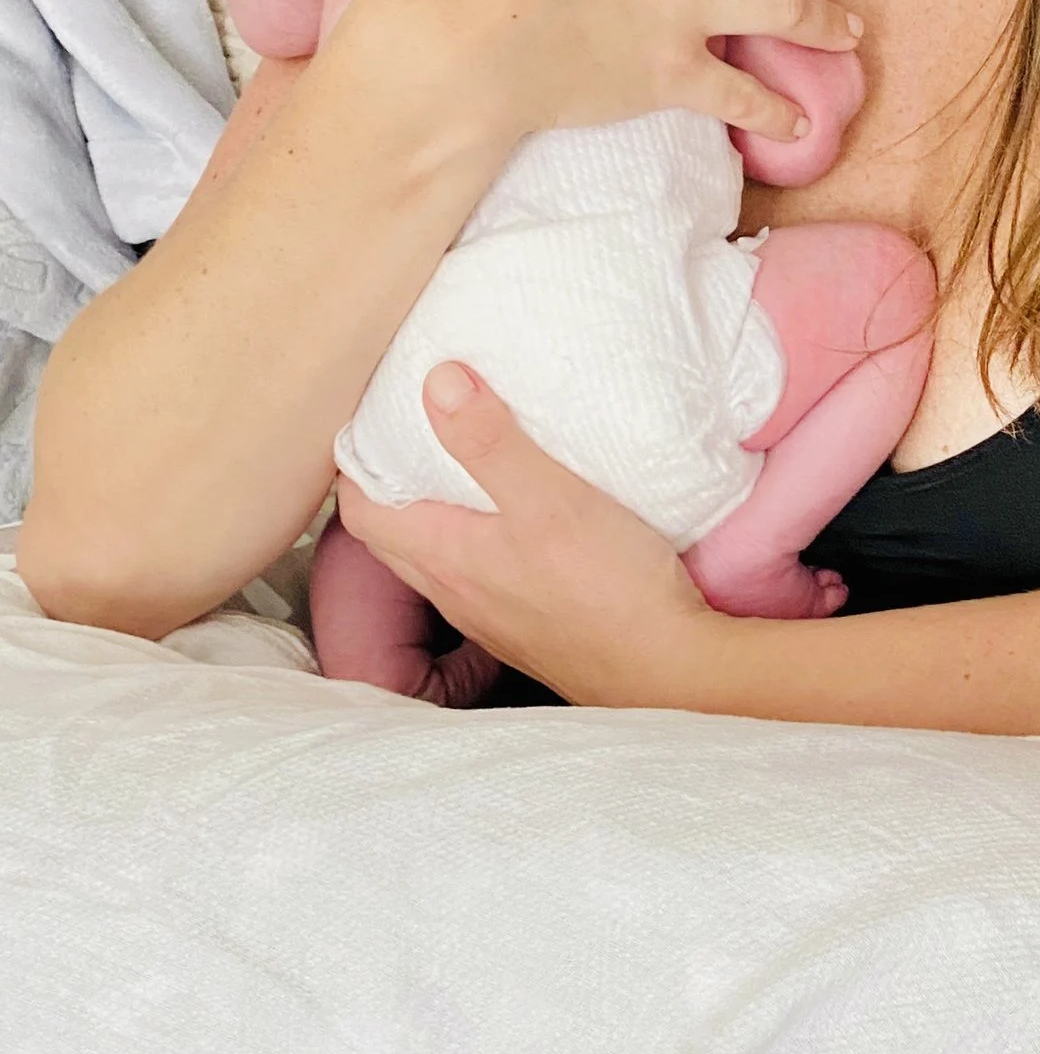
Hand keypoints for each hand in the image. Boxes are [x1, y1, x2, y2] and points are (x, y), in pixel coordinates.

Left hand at [335, 364, 720, 708]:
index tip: (372, 422)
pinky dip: (482, 544)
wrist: (668, 671)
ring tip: (466, 471)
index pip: (362, 511)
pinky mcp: (532, 628)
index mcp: (448, 558)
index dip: (356, 465)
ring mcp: (493, 618)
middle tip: (413, 438)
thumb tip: (436, 381)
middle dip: (390, 487)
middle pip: (395, 536)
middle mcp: (458, 593)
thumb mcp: (551, 498)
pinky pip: (483, 580)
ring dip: (436, 517)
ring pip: (439, 560)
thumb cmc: (609, 590)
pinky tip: (524, 527)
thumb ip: (491, 441)